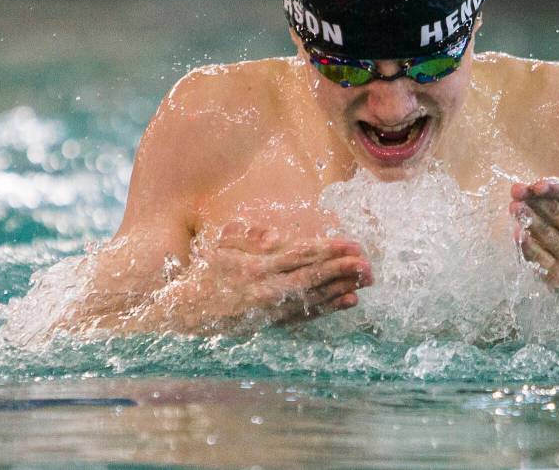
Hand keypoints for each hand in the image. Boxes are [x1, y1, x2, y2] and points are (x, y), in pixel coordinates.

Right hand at [171, 221, 372, 332]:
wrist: (190, 311)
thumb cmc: (209, 271)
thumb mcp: (222, 246)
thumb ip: (247, 236)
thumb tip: (274, 236)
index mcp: (256, 267)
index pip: (299, 255)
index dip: (328, 250)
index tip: (351, 245)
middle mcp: (267, 289)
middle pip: (313, 277)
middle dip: (342, 270)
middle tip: (368, 264)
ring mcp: (272, 309)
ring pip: (314, 297)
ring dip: (342, 288)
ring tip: (366, 279)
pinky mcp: (275, 322)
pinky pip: (307, 315)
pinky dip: (330, 308)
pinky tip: (349, 300)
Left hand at [510, 156, 558, 297]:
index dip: (551, 186)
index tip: (535, 183)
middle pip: (553, 211)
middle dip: (531, 198)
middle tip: (515, 190)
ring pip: (542, 232)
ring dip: (524, 217)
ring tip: (513, 206)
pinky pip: (536, 257)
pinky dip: (524, 244)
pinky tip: (517, 232)